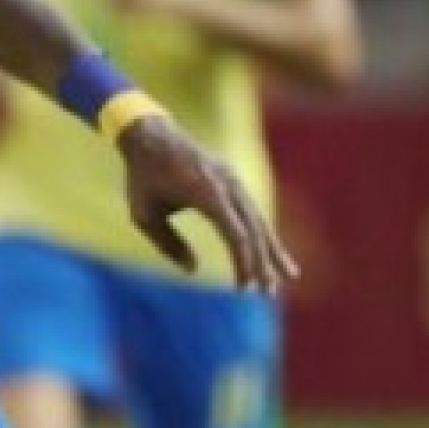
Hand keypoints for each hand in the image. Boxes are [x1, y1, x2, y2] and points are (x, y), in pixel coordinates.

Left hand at [117, 115, 298, 290]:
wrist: (150, 135)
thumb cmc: (142, 178)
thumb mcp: (144, 215)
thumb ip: (168, 244)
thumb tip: (193, 270)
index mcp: (205, 191)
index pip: (235, 233)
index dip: (243, 262)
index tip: (243, 288)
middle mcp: (227, 184)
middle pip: (253, 229)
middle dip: (262, 263)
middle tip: (269, 292)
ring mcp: (233, 180)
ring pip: (258, 219)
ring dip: (271, 250)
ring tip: (286, 277)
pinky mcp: (234, 180)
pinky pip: (252, 210)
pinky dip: (263, 232)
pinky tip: (273, 251)